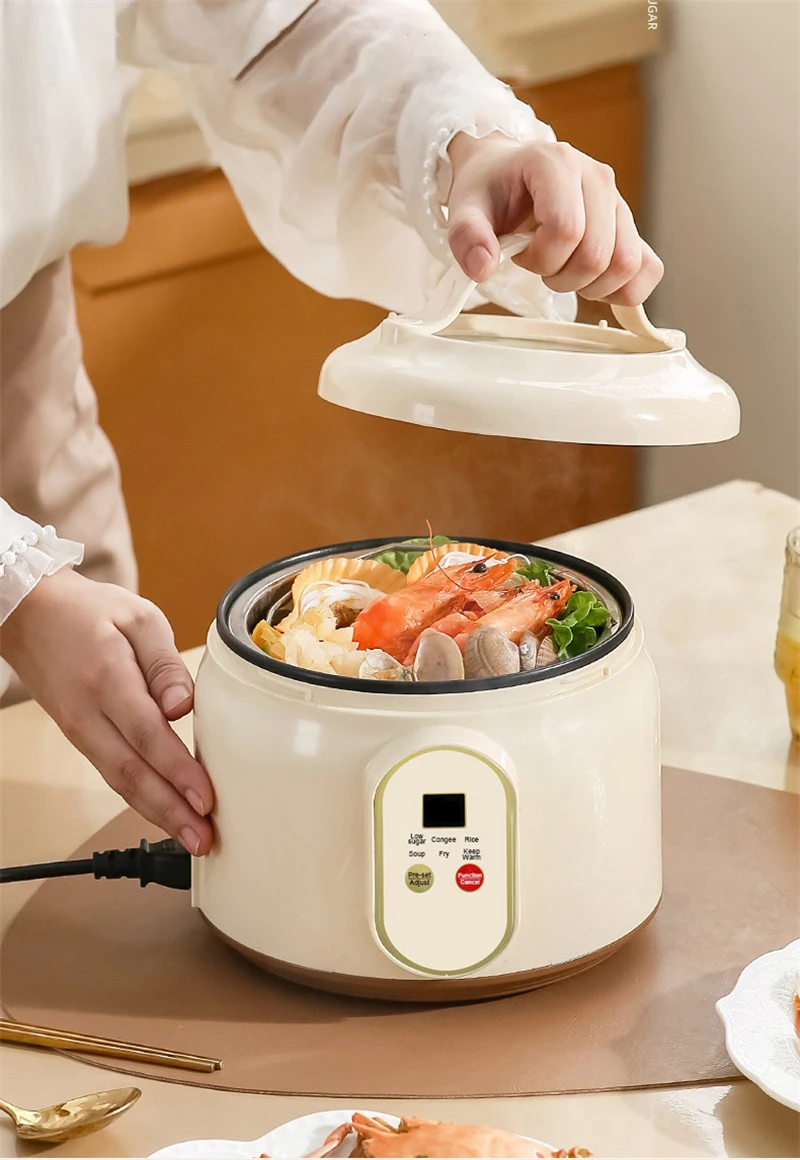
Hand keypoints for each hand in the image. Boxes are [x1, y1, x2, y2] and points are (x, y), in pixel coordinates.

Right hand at [1, 569, 213, 853]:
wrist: (31, 615)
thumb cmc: (89, 612)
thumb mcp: (138, 618)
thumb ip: (165, 664)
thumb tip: (184, 706)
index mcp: (106, 679)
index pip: (148, 735)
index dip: (178, 771)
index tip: (206, 798)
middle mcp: (88, 714)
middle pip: (132, 773)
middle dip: (170, 811)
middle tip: (204, 838)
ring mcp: (79, 730)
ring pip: (119, 781)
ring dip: (157, 813)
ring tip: (192, 836)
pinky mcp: (80, 737)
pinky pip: (112, 773)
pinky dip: (140, 798)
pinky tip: (165, 812)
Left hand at [446, 133, 663, 305]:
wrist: (506, 172)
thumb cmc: (489, 189)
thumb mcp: (465, 208)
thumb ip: (466, 236)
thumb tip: (481, 269)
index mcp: (556, 164)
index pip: (567, 229)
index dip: (540, 259)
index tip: (519, 254)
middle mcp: (597, 177)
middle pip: (598, 254)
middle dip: (562, 276)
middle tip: (539, 266)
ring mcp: (618, 202)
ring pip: (626, 264)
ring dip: (591, 286)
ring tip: (563, 271)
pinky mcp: (629, 226)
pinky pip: (648, 268)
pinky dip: (623, 290)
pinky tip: (592, 285)